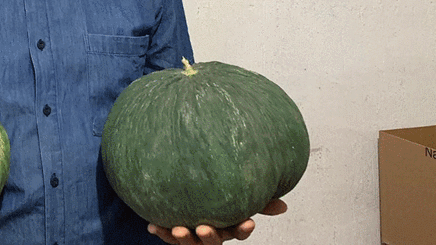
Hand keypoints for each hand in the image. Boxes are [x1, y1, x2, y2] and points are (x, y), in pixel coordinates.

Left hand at [147, 199, 287, 244]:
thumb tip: (284, 206)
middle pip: (213, 241)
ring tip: (176, 229)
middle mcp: (212, 234)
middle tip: (202, 228)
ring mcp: (194, 236)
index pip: (239, 232)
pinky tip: (152, 226)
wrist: (190, 195)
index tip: (248, 223)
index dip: (243, 229)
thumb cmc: (218, 196)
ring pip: (190, 243)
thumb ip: (258, 201)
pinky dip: (160, 232)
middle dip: (209, 237)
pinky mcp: (175, 234)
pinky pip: (168, 237)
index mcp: (229, 226)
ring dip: (183, 238)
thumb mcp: (238, 199)